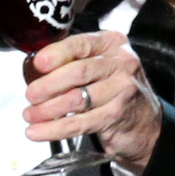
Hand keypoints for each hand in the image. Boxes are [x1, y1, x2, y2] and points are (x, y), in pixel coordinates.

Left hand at [25, 30, 162, 175]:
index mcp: (113, 43)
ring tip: (30, 115)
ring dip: (47, 109)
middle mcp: (121, 63)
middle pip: (77, 72)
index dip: (56, 54)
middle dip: (47, 85)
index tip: (37, 64)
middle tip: (30, 95)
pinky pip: (78, 122)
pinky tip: (36, 132)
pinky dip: (53, 129)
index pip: (81, 44)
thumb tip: (34, 67)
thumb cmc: (112, 88)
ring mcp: (122, 90)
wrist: (145, 122)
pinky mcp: (116, 115)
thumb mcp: (100, 65)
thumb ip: (74, 60)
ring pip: (76, 99)